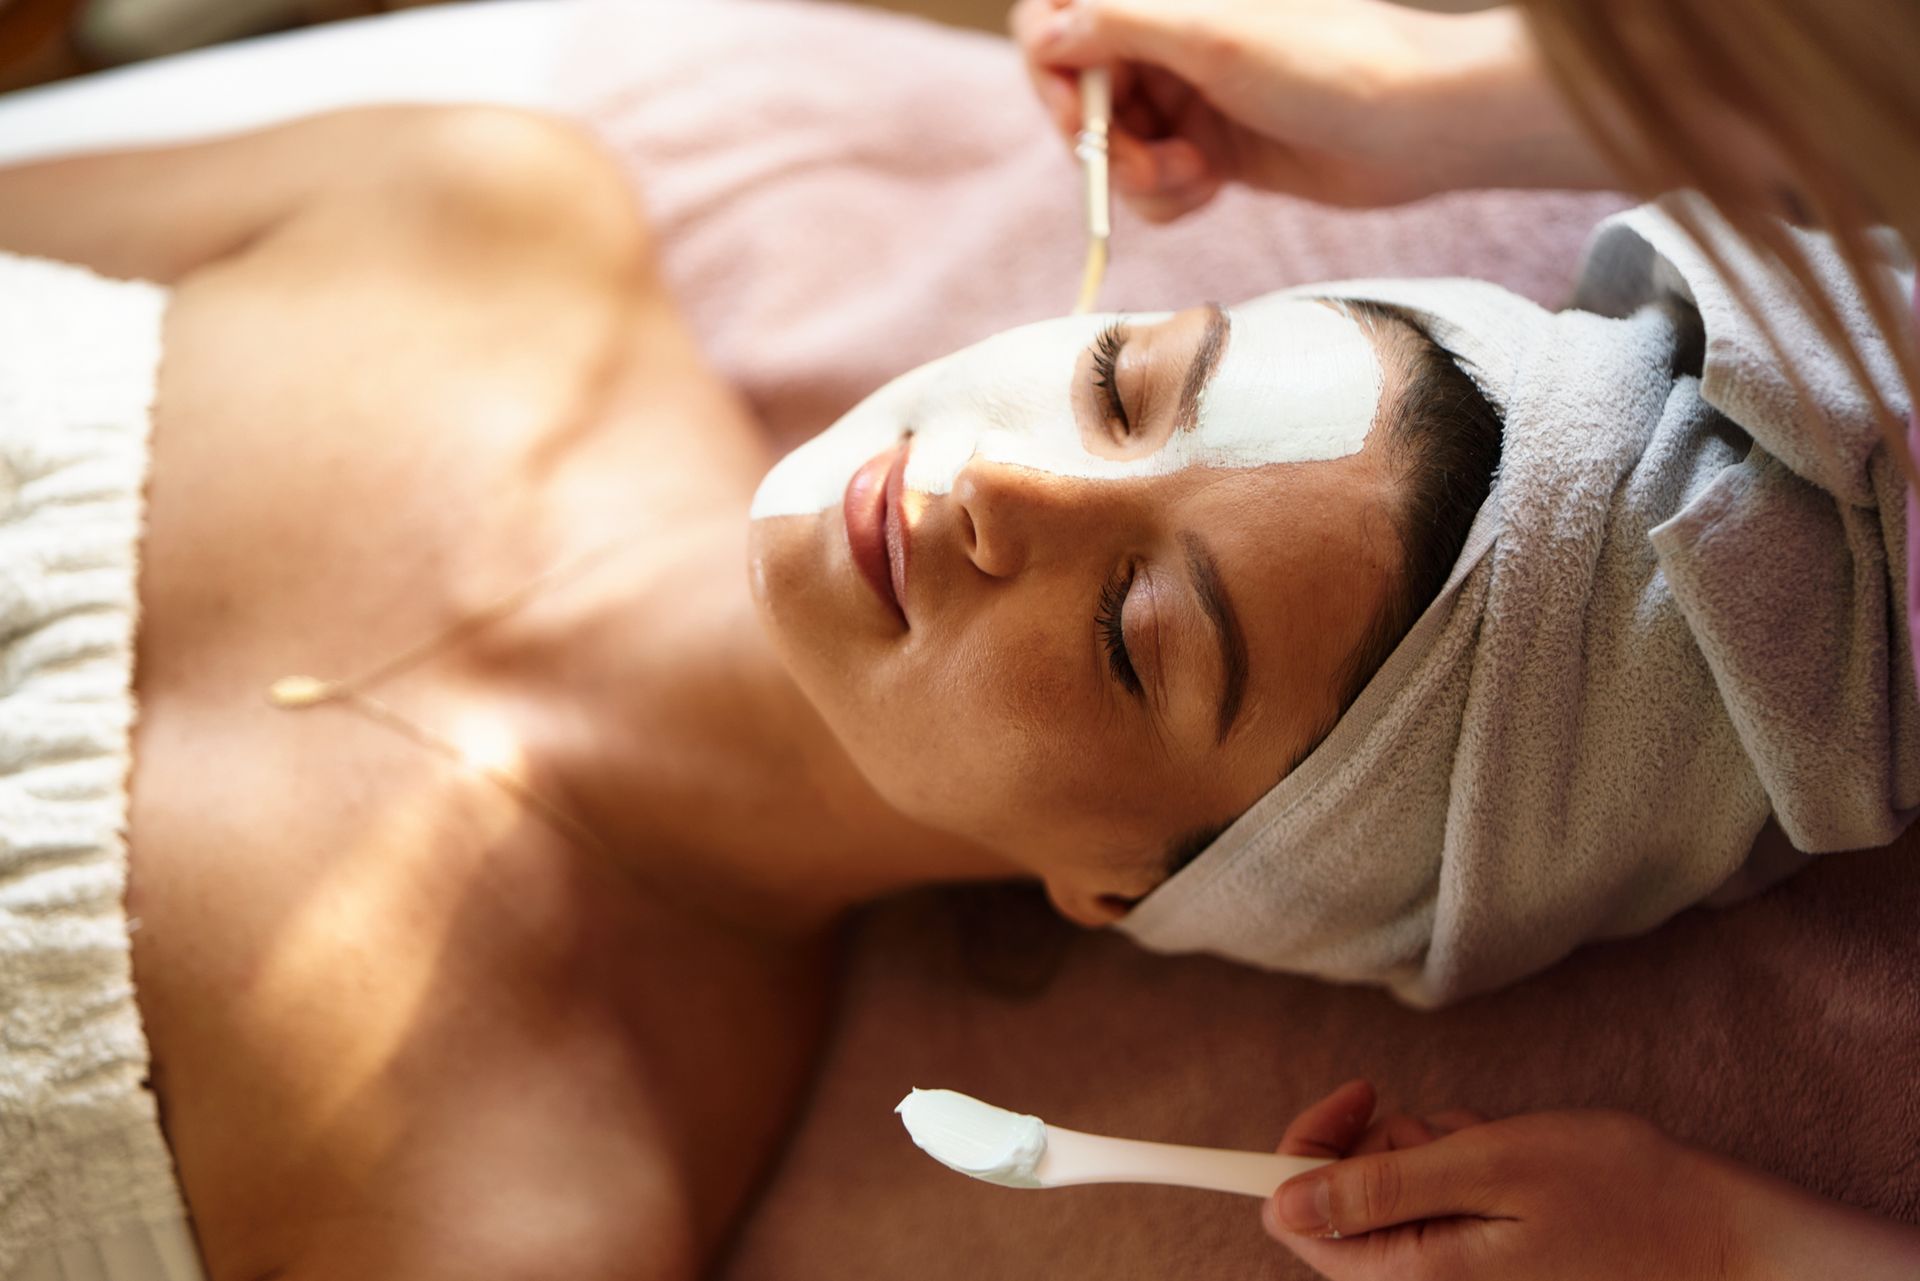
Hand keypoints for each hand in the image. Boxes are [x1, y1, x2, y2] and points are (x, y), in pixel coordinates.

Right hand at [1010, 0, 1615, 220]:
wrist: (1418, 124)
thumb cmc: (1328, 62)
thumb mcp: (1212, 36)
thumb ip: (1118, 25)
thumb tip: (1043, 34)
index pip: (1057, 19)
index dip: (1055, 70)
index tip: (1082, 117)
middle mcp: (1169, 38)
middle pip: (1081, 92)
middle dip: (1102, 140)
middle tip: (1143, 168)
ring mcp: (1188, 94)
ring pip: (1113, 146)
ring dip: (1138, 176)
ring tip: (1192, 180)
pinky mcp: (1212, 147)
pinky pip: (1153, 182)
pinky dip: (1167, 197)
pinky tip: (1210, 191)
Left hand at [1262, 1080, 1919, 1280]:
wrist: (1714, 1237)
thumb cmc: (1614, 1196)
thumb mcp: (1488, 1169)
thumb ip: (1378, 1187)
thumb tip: (1279, 1199)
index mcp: (1410, 1272)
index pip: (1293, 1213)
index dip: (1307, 1144)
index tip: (1361, 1094)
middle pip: (1340, 1196)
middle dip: (1386, 1141)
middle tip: (1456, 1130)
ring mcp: (1452, 1271)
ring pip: (1392, 1187)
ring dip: (1433, 1148)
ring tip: (1501, 1150)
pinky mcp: (1479, 1258)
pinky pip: (1437, 1196)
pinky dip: (1465, 1163)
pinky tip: (1516, 1165)